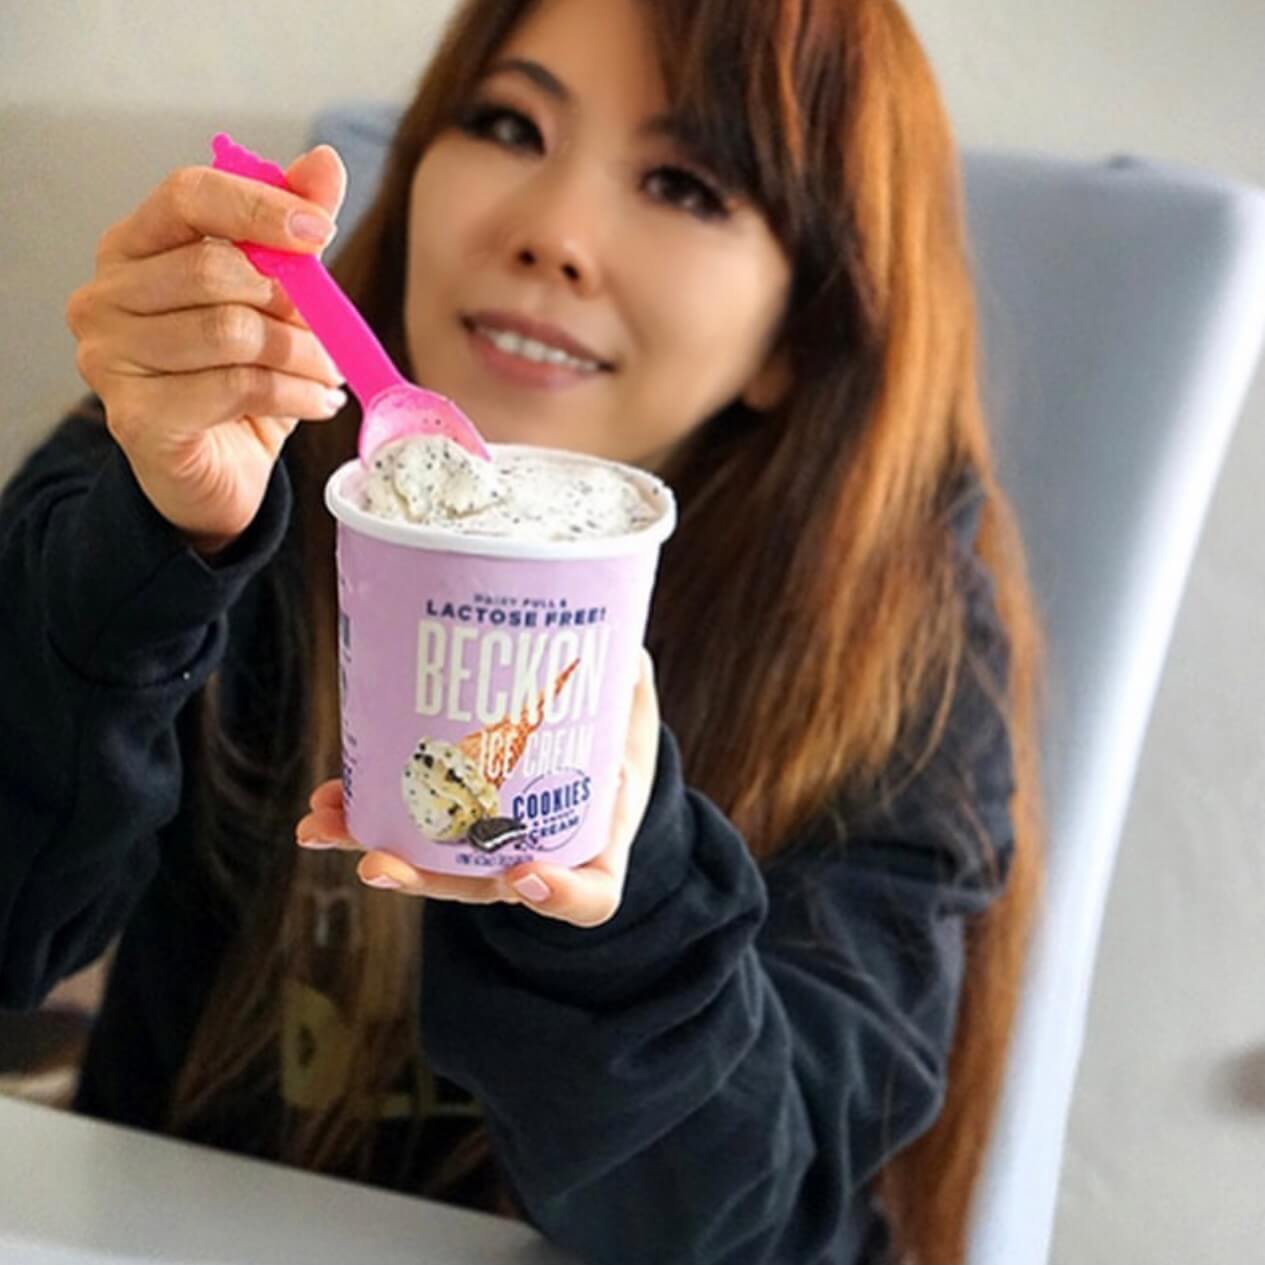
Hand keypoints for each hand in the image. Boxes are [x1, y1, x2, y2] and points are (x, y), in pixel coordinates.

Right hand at [64, 146, 348, 556]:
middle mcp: (103, 296)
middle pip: (214, 269)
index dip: (258, 206)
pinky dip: (295, 394)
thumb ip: (291, 232)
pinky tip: (319, 403)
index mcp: (132, 248)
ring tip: (327, 373)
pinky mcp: (136, 417)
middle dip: (290, 302)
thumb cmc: (240, 378)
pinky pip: (236, 387)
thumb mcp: (275, 300)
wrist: (220, 473)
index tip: (319, 230)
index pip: (186, 195)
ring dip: (301, 354)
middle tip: (329, 335)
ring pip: (231, 332)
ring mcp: (108, 358)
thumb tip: (324, 163)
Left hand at [295, 649, 660, 927]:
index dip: (560, 896)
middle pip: (481, 889)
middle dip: (423, 878)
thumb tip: (606, 640)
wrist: (591, 724)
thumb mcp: (630, 694)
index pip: (590, 895)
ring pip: (430, 864)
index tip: (524, 874)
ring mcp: (489, 843)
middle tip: (377, 861)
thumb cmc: (616, 714)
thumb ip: (621, 673)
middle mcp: (538, 855)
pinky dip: (364, 815)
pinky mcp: (451, 817)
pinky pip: (408, 828)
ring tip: (321, 824)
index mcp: (596, 839)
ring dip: (371, 848)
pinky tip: (327, 799)